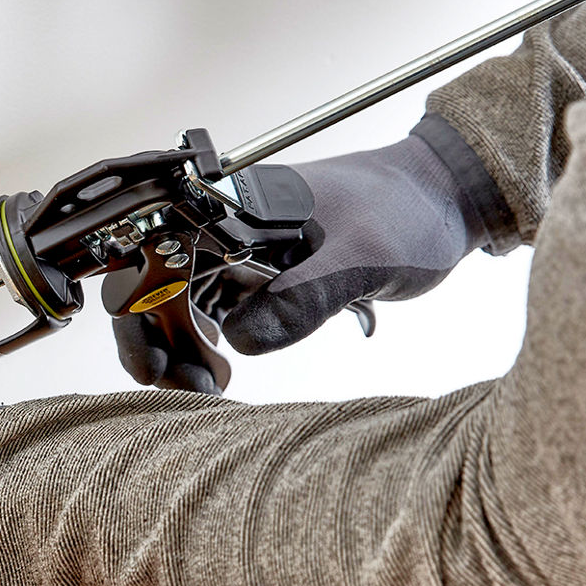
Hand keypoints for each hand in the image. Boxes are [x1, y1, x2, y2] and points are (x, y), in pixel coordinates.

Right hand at [111, 123, 499, 383]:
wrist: (446, 197)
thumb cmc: (411, 211)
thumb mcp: (367, 257)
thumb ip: (306, 297)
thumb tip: (241, 341)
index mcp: (236, 202)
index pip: (154, 252)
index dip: (139, 310)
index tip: (155, 363)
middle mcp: (224, 220)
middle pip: (151, 280)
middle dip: (151, 339)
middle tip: (181, 387)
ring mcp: (236, 244)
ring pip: (175, 299)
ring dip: (177, 348)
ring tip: (207, 388)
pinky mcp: (255, 266)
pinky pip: (209, 307)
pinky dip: (203, 344)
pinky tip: (220, 372)